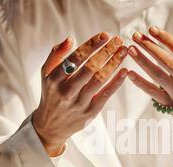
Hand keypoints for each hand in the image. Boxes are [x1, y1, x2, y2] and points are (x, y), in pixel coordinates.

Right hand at [33, 33, 127, 156]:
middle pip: (89, 68)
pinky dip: (116, 82)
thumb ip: (56, 54)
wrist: (51, 125)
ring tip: (124, 51)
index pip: (75, 58)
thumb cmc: (52, 93)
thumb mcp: (46, 73)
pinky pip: (106, 94)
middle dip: (106, 52)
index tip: (105, 35)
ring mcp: (79, 103)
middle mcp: (66, 91)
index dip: (91, 45)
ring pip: (99, 80)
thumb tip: (71, 39)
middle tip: (118, 40)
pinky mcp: (90, 112)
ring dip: (114, 64)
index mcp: (55, 79)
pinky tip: (125, 71)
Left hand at [127, 27, 172, 152]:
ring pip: (159, 77)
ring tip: (131, 49)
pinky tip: (130, 73)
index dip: (167, 40)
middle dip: (151, 48)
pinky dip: (141, 84)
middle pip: (168, 64)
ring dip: (143, 62)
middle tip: (137, 35)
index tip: (153, 29)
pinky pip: (153, 93)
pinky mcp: (170, 107)